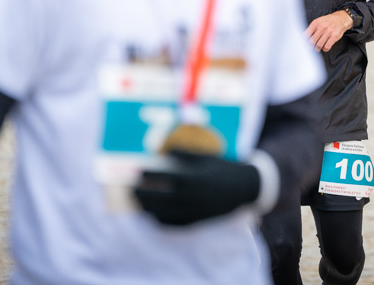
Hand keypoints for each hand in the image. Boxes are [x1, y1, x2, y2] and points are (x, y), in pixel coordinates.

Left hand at [134, 151, 259, 225]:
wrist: (243, 188)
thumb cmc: (222, 169)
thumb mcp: (206, 157)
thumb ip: (185, 154)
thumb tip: (165, 148)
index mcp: (192, 179)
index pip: (163, 177)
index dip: (148, 174)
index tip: (138, 170)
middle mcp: (189, 197)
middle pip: (157, 198)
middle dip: (141, 193)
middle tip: (131, 188)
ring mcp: (191, 211)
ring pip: (161, 213)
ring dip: (146, 207)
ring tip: (138, 201)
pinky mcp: (195, 221)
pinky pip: (172, 224)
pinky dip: (159, 220)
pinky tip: (152, 214)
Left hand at [305, 11, 352, 52]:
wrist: (340, 19)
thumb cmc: (327, 22)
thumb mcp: (318, 22)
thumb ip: (311, 29)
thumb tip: (301, 37)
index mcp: (316, 23)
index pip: (306, 34)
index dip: (304, 41)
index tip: (304, 44)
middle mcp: (322, 26)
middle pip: (312, 41)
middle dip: (310, 46)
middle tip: (311, 47)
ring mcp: (329, 31)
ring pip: (319, 45)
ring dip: (317, 48)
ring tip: (317, 48)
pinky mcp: (334, 36)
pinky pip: (327, 46)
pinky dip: (325, 49)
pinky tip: (325, 48)